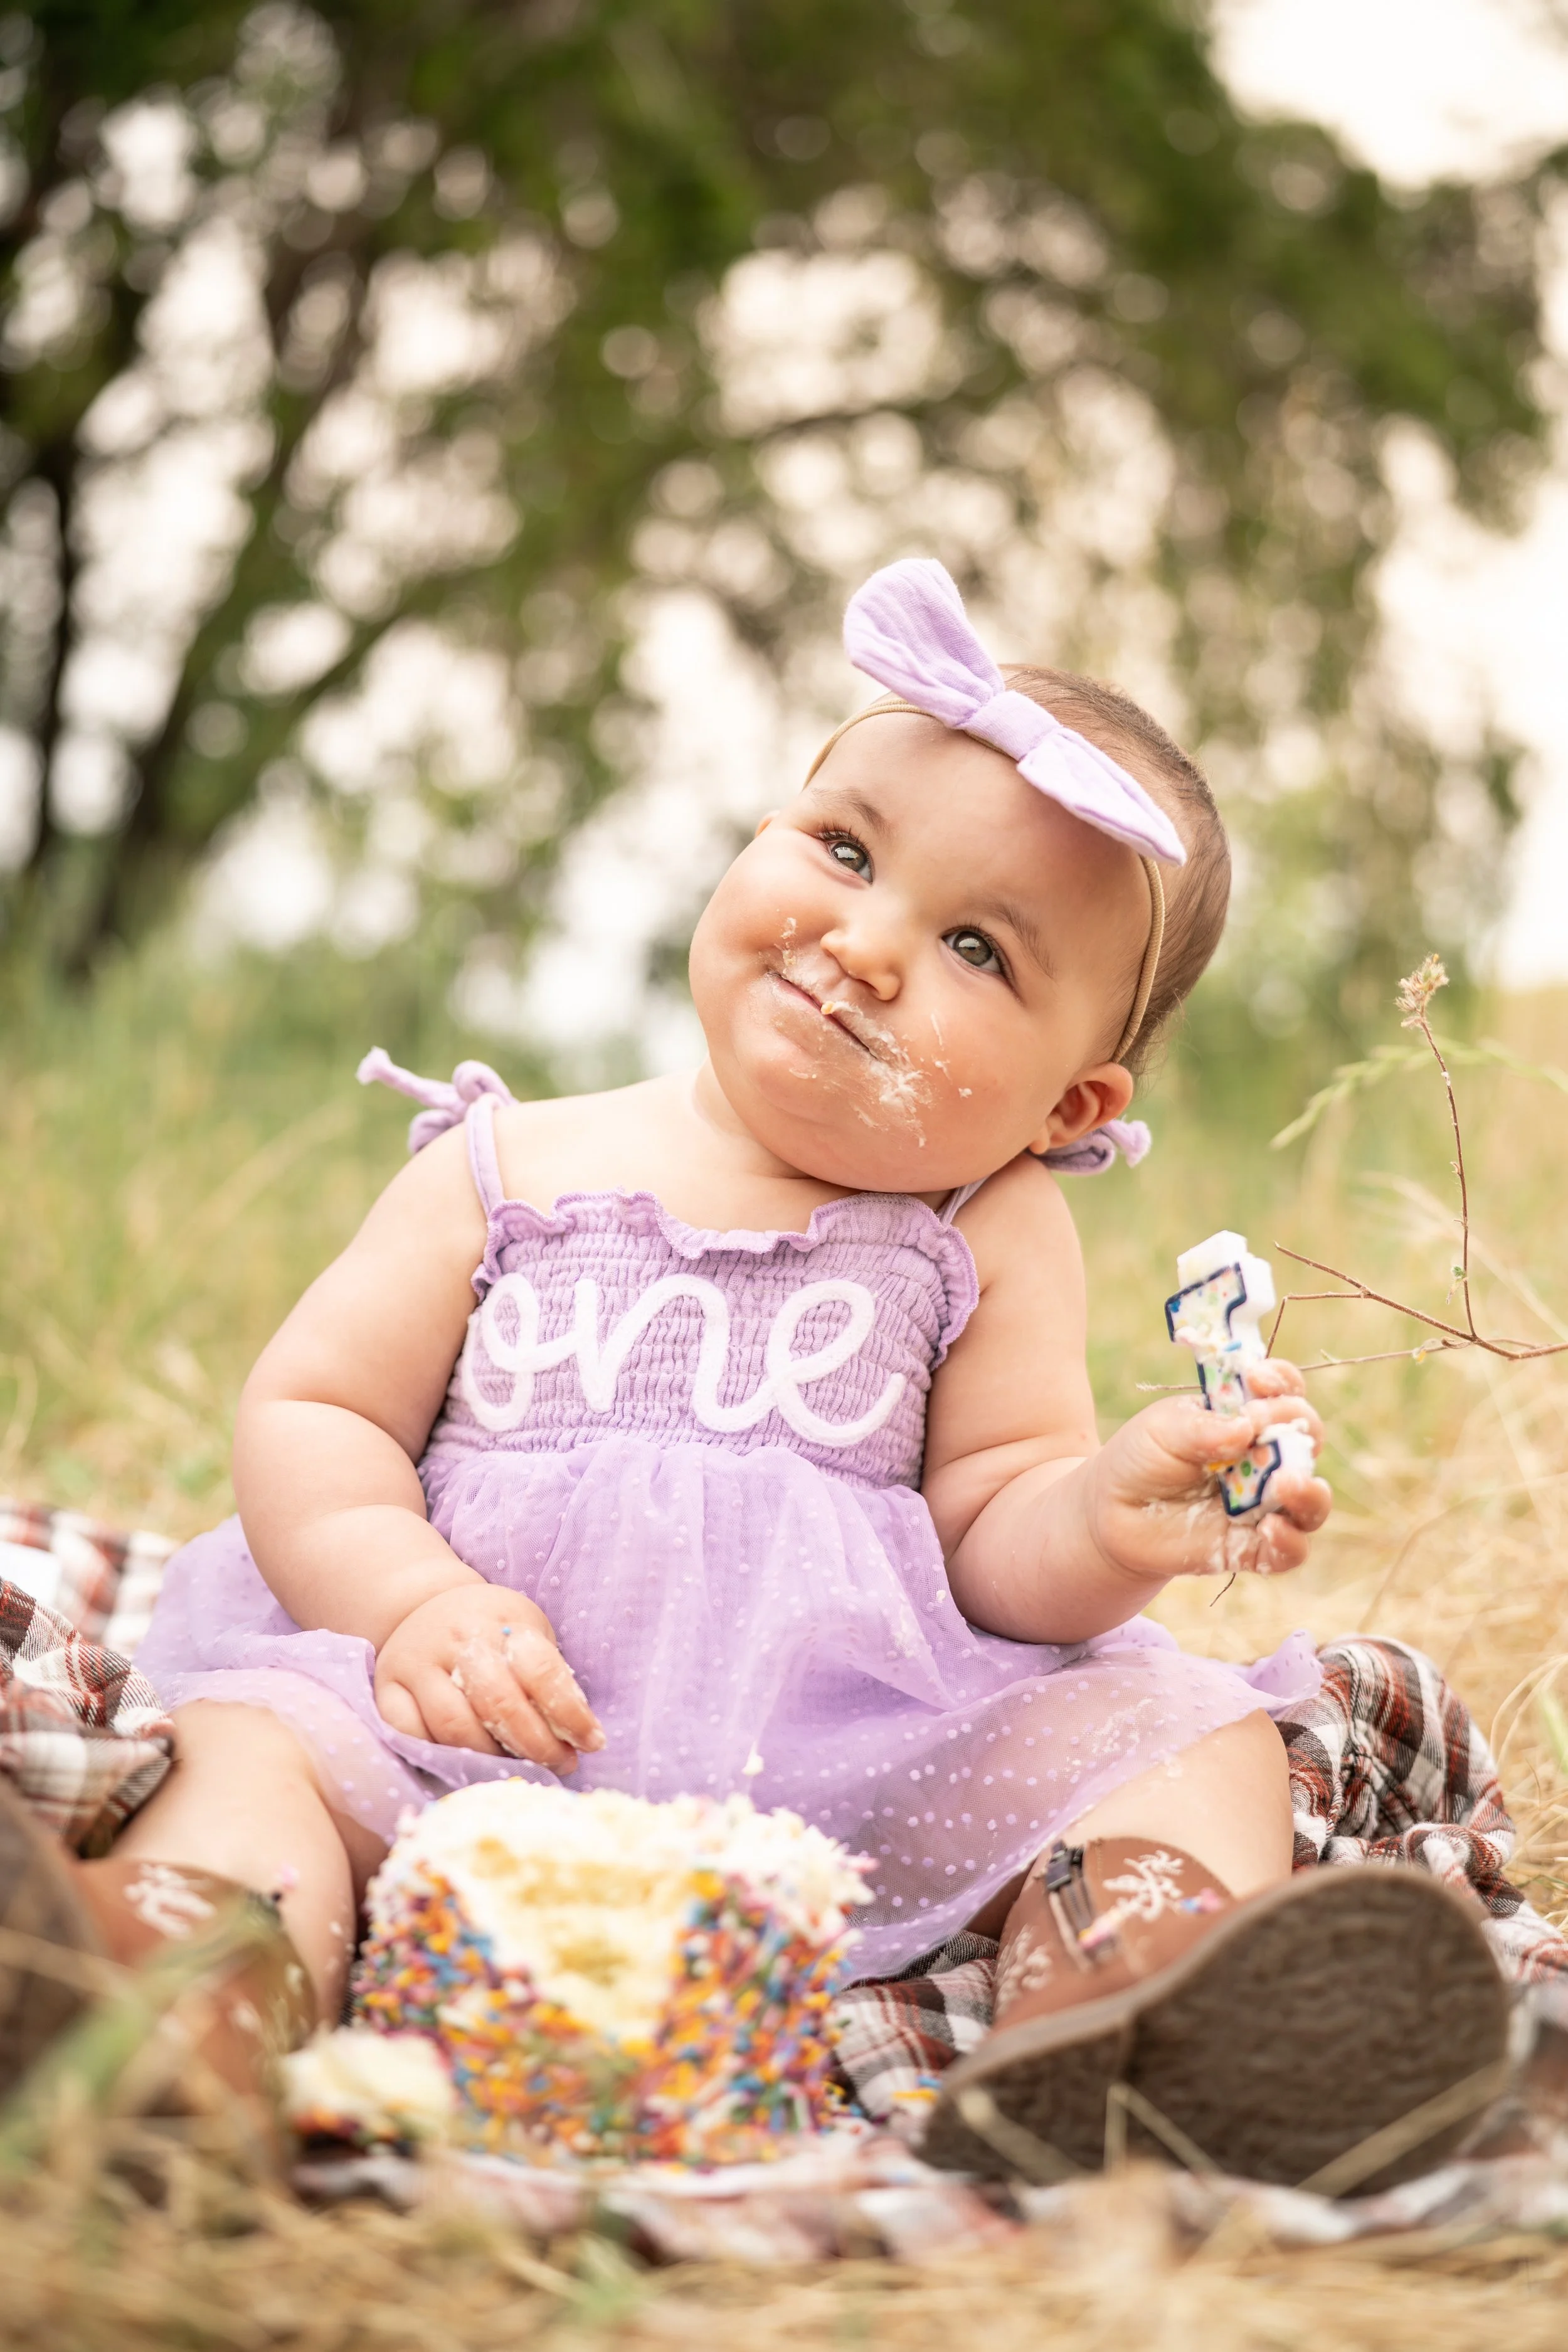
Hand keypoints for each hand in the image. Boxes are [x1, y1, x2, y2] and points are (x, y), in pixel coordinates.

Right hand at [374, 1583, 604, 1770]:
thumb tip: (579, 1735)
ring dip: (491, 1759)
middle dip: (535, 1744)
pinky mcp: (387, 1690)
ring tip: (516, 1768)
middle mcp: (455, 1638)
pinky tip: (464, 1765)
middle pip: (497, 1702)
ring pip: (453, 1727)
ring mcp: (416, 1663)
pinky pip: (411, 1736)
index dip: (569, 1712)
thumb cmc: (490, 1628)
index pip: (540, 1668)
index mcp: (500, 1619)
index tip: (591, 1743)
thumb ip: (547, 1675)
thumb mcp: (525, 1631)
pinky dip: (440, 1757)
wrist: (424, 1606)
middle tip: (560, 1765)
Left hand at [1085, 1359, 1330, 1586]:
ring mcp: (1265, 1504)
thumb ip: (1203, 1427)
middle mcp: (1267, 1459)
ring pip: (1312, 1500)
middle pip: (1308, 1438)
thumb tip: (1246, 1428)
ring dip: (1308, 1491)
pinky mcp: (1255, 1547)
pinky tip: (1269, 1528)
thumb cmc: (1141, 1460)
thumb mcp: (1162, 1430)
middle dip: (1298, 1427)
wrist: (1112, 1514)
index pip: (1285, 1391)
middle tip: (1261, 1428)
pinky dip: (1290, 1540)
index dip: (1281, 1381)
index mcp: (1247, 1418)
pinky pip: (1291, 1550)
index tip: (1256, 1379)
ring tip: (1285, 1483)